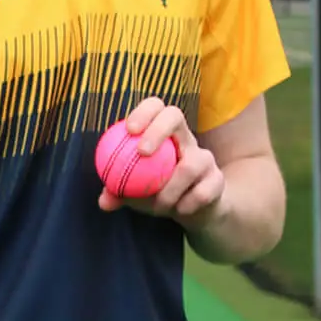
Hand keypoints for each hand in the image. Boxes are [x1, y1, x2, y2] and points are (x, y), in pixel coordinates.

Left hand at [95, 99, 226, 229]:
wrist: (194, 213)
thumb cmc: (160, 193)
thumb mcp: (136, 193)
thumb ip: (119, 193)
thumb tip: (103, 202)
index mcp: (164, 134)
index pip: (156, 107)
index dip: (144, 112)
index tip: (129, 130)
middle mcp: (186, 139)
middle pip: (175, 115)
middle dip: (157, 130)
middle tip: (142, 153)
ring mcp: (205, 158)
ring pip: (190, 164)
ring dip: (170, 189)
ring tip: (159, 207)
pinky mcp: (217, 180)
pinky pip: (202, 193)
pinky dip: (186, 205)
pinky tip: (180, 211)